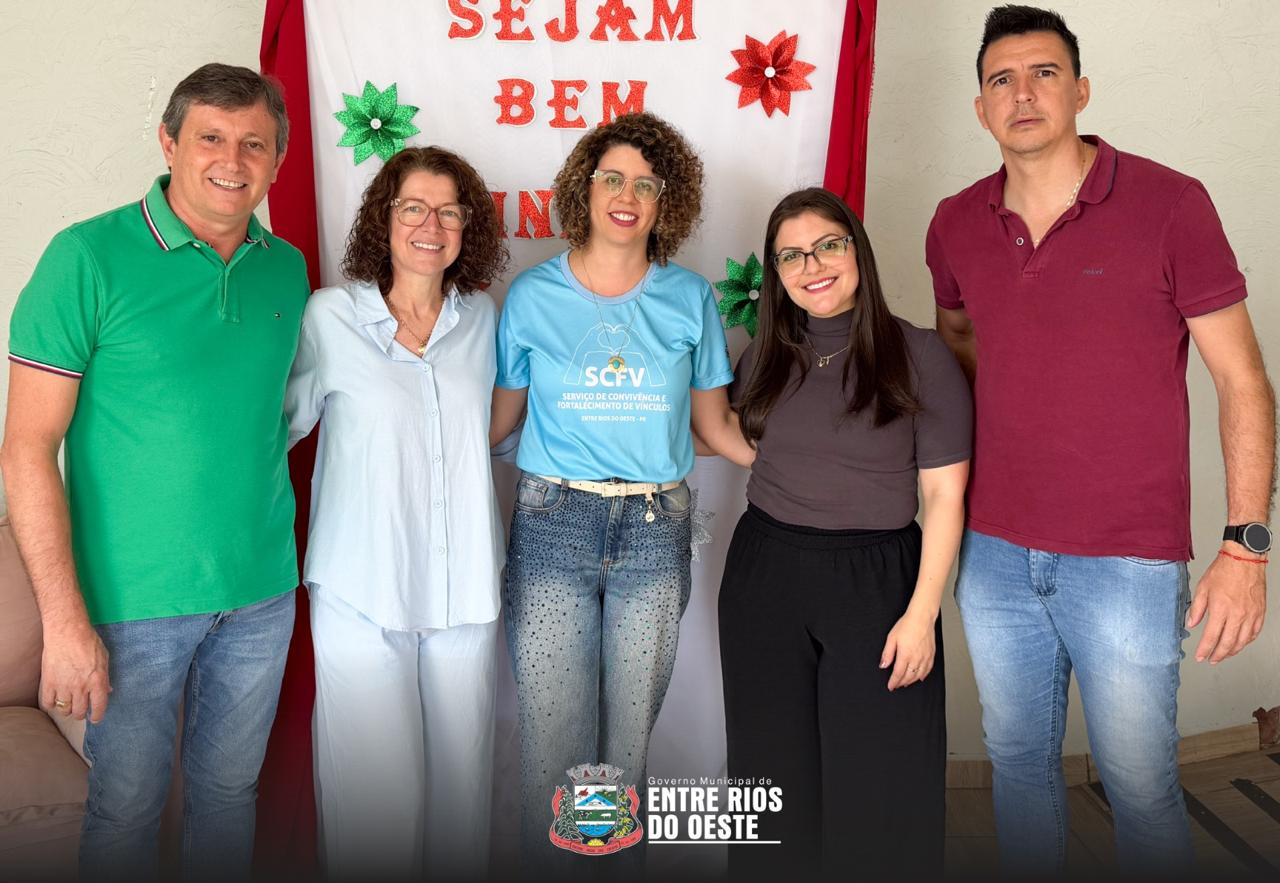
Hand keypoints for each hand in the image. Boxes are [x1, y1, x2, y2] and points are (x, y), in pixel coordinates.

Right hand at [40, 623, 110, 722]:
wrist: (67, 632)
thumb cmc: (88, 641)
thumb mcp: (104, 658)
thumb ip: (105, 677)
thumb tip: (107, 691)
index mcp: (97, 681)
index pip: (99, 707)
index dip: (98, 716)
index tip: (96, 718)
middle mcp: (81, 687)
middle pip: (80, 712)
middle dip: (82, 714)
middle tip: (81, 710)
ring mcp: (64, 686)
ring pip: (64, 710)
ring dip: (67, 710)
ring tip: (68, 703)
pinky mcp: (48, 683)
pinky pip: (48, 703)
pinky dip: (51, 705)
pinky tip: (55, 699)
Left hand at [880, 608, 936, 690]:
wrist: (922, 618)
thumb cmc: (907, 625)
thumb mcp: (891, 638)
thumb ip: (887, 654)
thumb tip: (883, 665)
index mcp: (905, 654)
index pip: (898, 674)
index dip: (893, 682)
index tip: (890, 686)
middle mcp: (916, 658)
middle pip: (908, 677)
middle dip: (901, 683)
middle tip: (896, 685)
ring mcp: (925, 657)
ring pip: (918, 675)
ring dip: (911, 681)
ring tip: (905, 683)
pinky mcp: (931, 655)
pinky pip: (928, 670)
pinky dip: (923, 675)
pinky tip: (919, 677)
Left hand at [1187, 547, 1266, 663]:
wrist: (1244, 559)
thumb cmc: (1224, 570)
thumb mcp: (1202, 588)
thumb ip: (1197, 608)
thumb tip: (1192, 623)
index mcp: (1221, 609)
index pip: (1211, 637)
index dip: (1204, 650)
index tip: (1200, 656)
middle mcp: (1237, 615)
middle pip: (1228, 643)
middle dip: (1218, 655)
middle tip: (1211, 659)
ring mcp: (1251, 615)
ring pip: (1243, 641)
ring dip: (1233, 651)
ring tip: (1224, 654)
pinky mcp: (1260, 613)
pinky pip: (1254, 633)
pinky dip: (1247, 641)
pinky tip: (1240, 643)